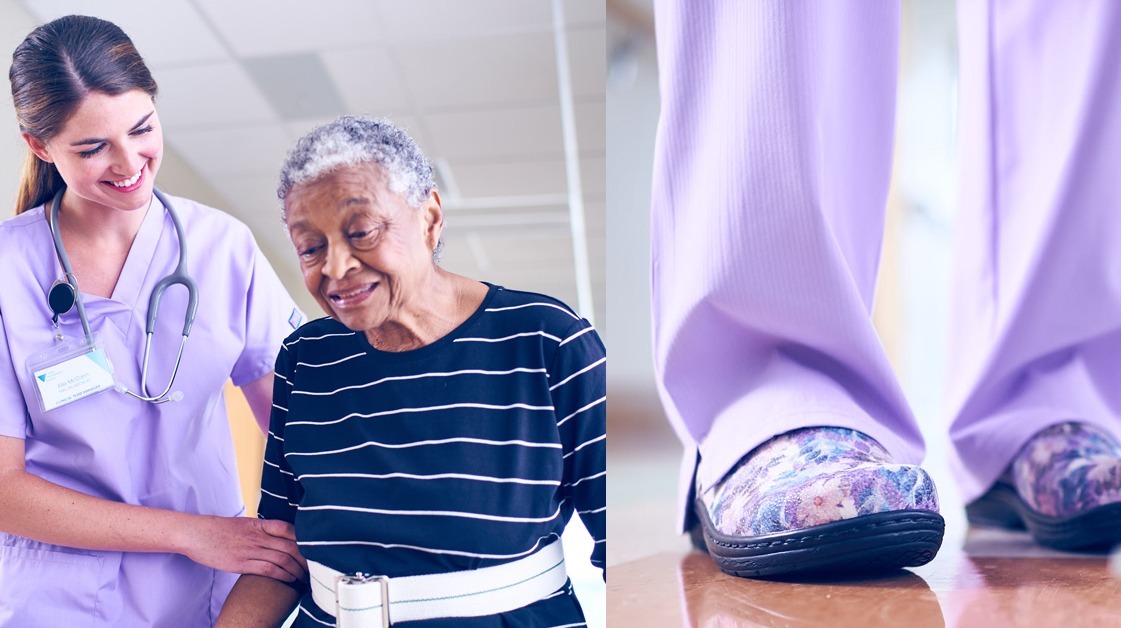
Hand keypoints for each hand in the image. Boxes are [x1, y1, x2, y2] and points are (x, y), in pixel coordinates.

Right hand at [180, 516, 305, 581]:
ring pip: (282, 559)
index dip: (303, 539)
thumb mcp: (243, 524)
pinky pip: (269, 569)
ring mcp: (250, 549)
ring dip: (297, 569)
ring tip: (304, 577)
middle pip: (290, 545)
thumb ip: (260, 529)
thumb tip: (276, 536)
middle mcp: (257, 536)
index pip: (288, 528)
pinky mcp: (241, 563)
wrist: (195, 534)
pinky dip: (283, 575)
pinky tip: (290, 580)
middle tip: (313, 567)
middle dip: (305, 558)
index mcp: (259, 524)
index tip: (312, 548)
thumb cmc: (218, 530)